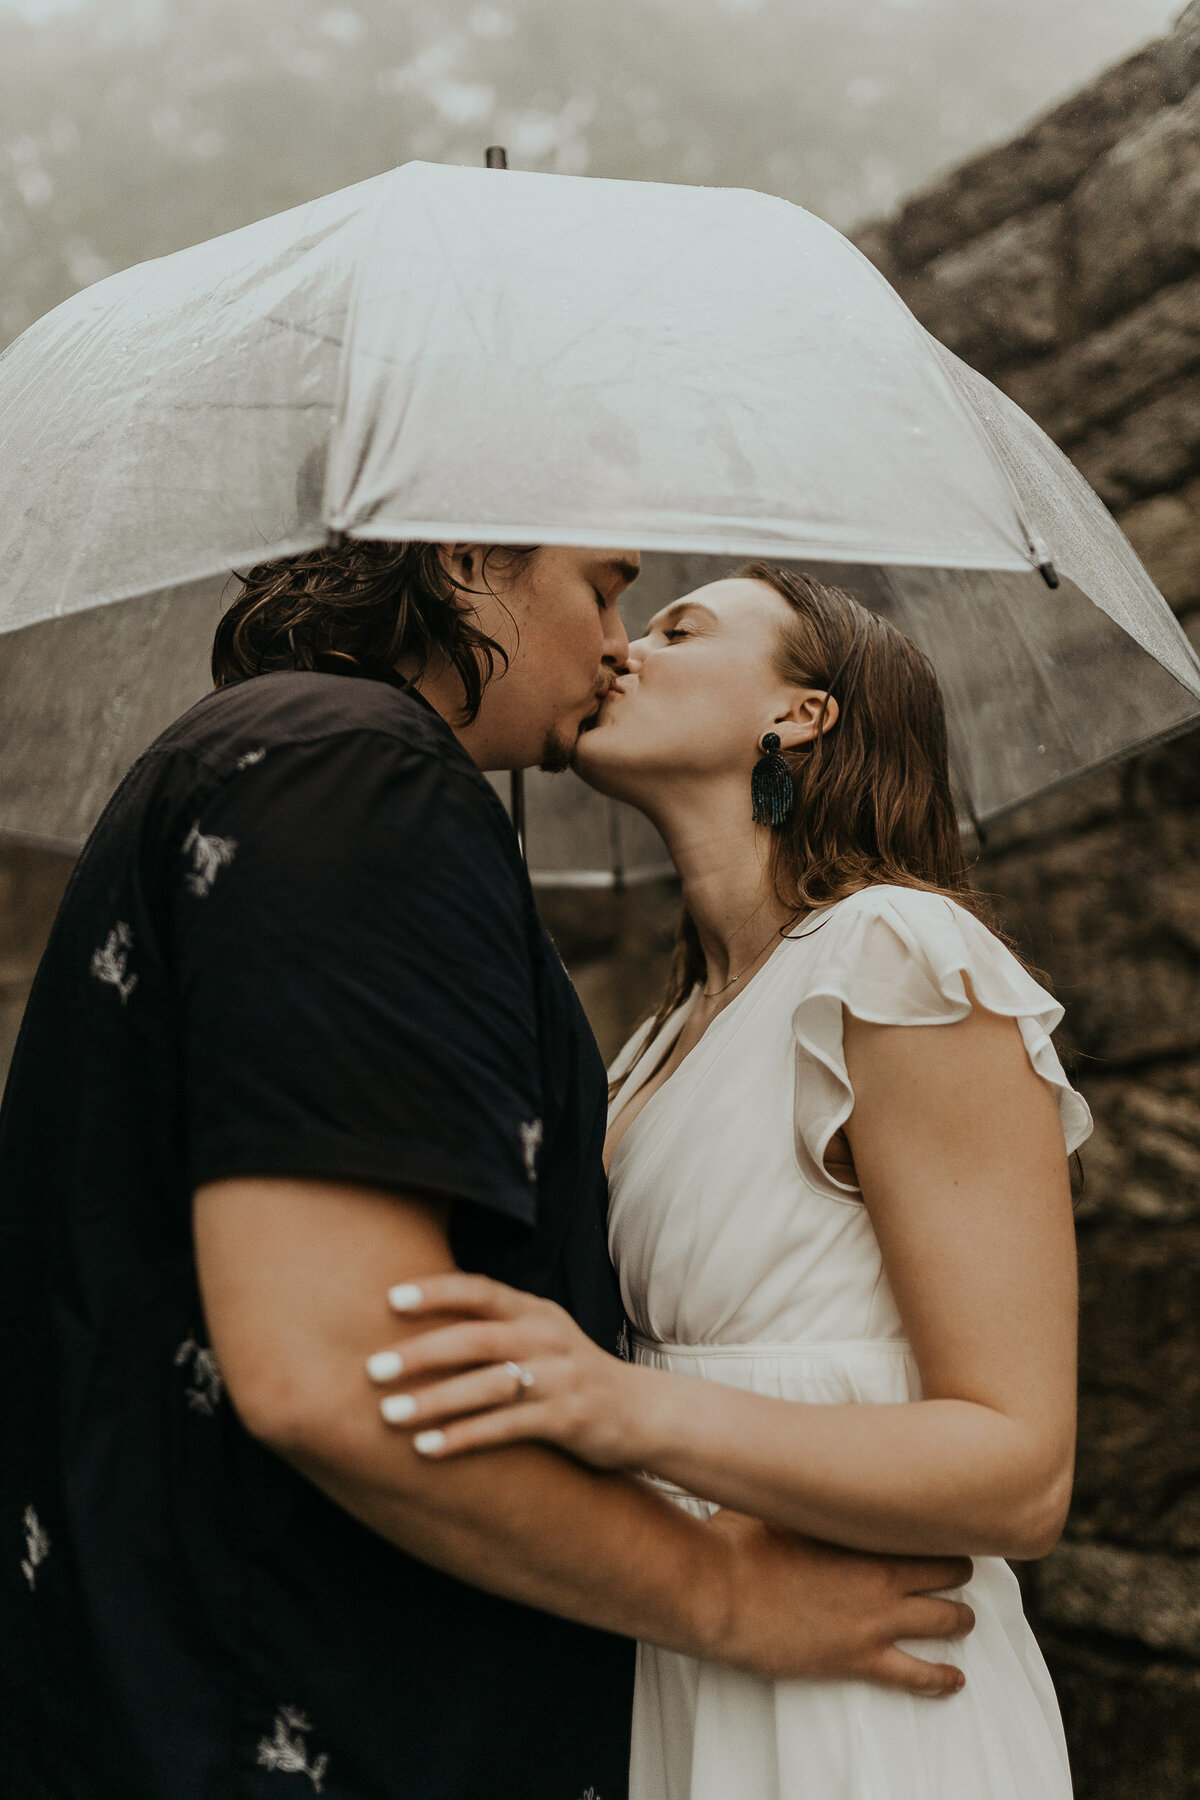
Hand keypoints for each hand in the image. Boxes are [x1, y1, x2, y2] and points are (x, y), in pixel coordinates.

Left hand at [368, 1273, 642, 1467]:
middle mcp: (546, 1337)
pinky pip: (507, 1428)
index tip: (389, 1299)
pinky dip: (464, 1437)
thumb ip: (495, 1324)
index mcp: (535, 1311)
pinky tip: (428, 1449)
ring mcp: (559, 1378)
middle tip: (372, 1368)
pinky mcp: (567, 1419)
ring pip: (488, 1386)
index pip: (481, 1291)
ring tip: (389, 1414)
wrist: (641, 1413)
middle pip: (477, 1338)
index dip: (436, 1292)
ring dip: (434, 1401)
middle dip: (421, 1352)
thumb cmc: (572, 1373)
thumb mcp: (541, 1335)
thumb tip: (423, 1318)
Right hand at [708, 1510, 973, 1694]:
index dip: (937, 1525)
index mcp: (862, 1532)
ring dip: (959, 1617)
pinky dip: (942, 1678)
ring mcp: (874, 1621)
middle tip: (957, 1569)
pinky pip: (918, 1674)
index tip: (940, 1522)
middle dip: (956, 1569)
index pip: (923, 1525)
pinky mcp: (859, 1659)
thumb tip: (799, 1456)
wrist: (718, 1593)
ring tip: (965, 1618)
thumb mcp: (776, 1499)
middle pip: (947, 1571)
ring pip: (945, 1619)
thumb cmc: (738, 1540)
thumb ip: (802, 1488)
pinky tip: (956, 1680)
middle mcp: (880, 1576)